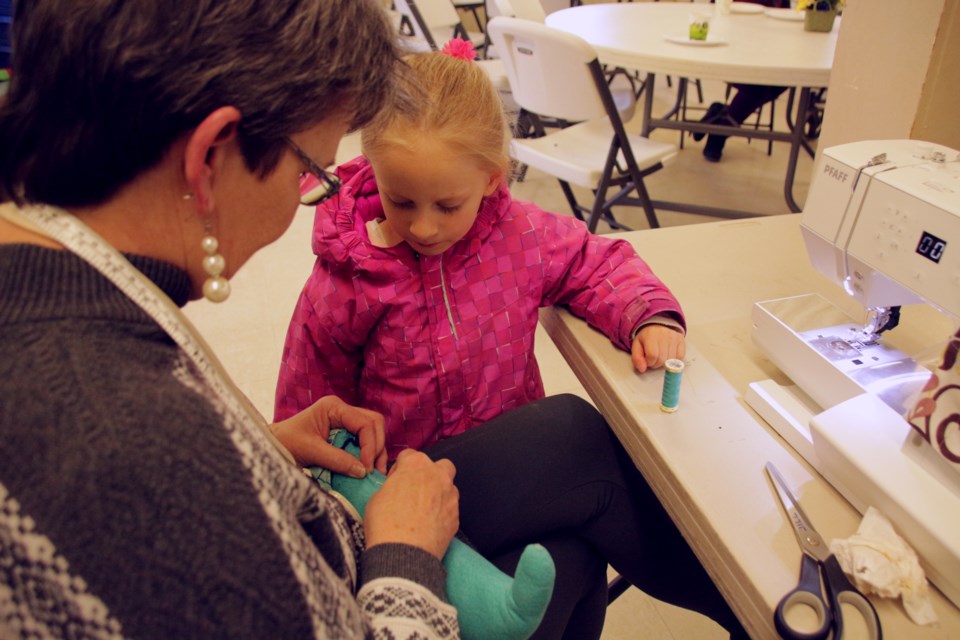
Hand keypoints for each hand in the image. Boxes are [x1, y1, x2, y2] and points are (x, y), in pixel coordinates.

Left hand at [271, 395, 386, 476]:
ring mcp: (344, 420)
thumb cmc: (286, 443)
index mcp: (334, 407)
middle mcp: (342, 410)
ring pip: (372, 431)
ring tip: (374, 472)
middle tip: (374, 470)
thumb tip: (362, 471)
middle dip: (377, 446)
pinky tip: (366, 468)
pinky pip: (363, 440)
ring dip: (376, 451)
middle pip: (373, 423)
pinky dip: (368, 454)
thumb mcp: (311, 451)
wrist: (272, 446)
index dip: (370, 445)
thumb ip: (337, 460)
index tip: (367, 467)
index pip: (364, 422)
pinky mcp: (344, 433)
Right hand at [364, 450, 458, 558]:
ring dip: (438, 494)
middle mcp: (438, 476)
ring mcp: (450, 496)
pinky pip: (450, 509)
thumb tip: (398, 489)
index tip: (394, 482)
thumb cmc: (384, 522)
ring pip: (448, 487)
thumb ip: (393, 485)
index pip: (409, 456)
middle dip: (429, 475)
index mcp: (416, 465)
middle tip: (415, 491)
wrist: (403, 554)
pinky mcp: (456, 517)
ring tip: (422, 511)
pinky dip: (441, 513)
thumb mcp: (377, 496)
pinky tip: (429, 525)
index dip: (399, 469)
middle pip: (439, 466)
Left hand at [631, 325, 684, 372]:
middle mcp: (663, 334)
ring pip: (671, 360)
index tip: (647, 360)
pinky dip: (674, 359)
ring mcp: (674, 337)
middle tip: (653, 359)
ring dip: (665, 363)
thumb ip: (637, 358)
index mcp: (650, 335)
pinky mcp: (681, 339)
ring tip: (660, 356)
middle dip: (656, 364)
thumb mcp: (636, 346)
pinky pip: (680, 356)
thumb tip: (642, 369)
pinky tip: (668, 355)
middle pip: (662, 359)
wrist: (657, 326)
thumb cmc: (646, 338)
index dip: (649, 362)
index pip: (652, 356)